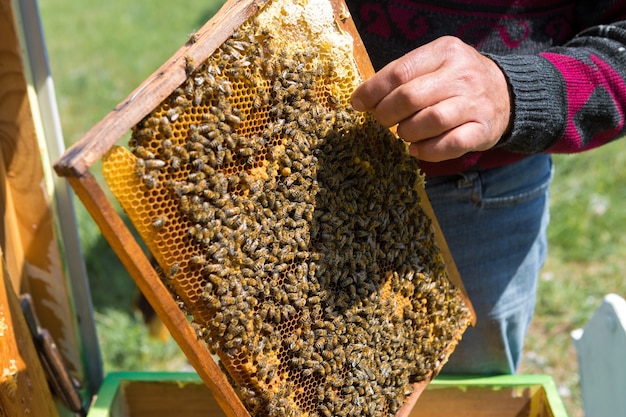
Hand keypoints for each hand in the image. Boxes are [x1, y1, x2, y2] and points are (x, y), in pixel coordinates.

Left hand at [351, 36, 511, 161]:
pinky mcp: (483, 130)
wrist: (506, 93)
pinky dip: (427, 151)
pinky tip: (417, 149)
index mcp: (445, 51)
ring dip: (407, 132)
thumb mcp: (433, 64)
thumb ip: (401, 77)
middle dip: (386, 113)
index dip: (373, 91)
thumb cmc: (455, 81)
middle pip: (411, 97)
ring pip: (430, 120)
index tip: (358, 103)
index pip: (400, 71)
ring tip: (404, 133)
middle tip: (383, 121)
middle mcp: (462, 75)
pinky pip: (449, 145)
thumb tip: (363, 99)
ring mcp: (475, 103)